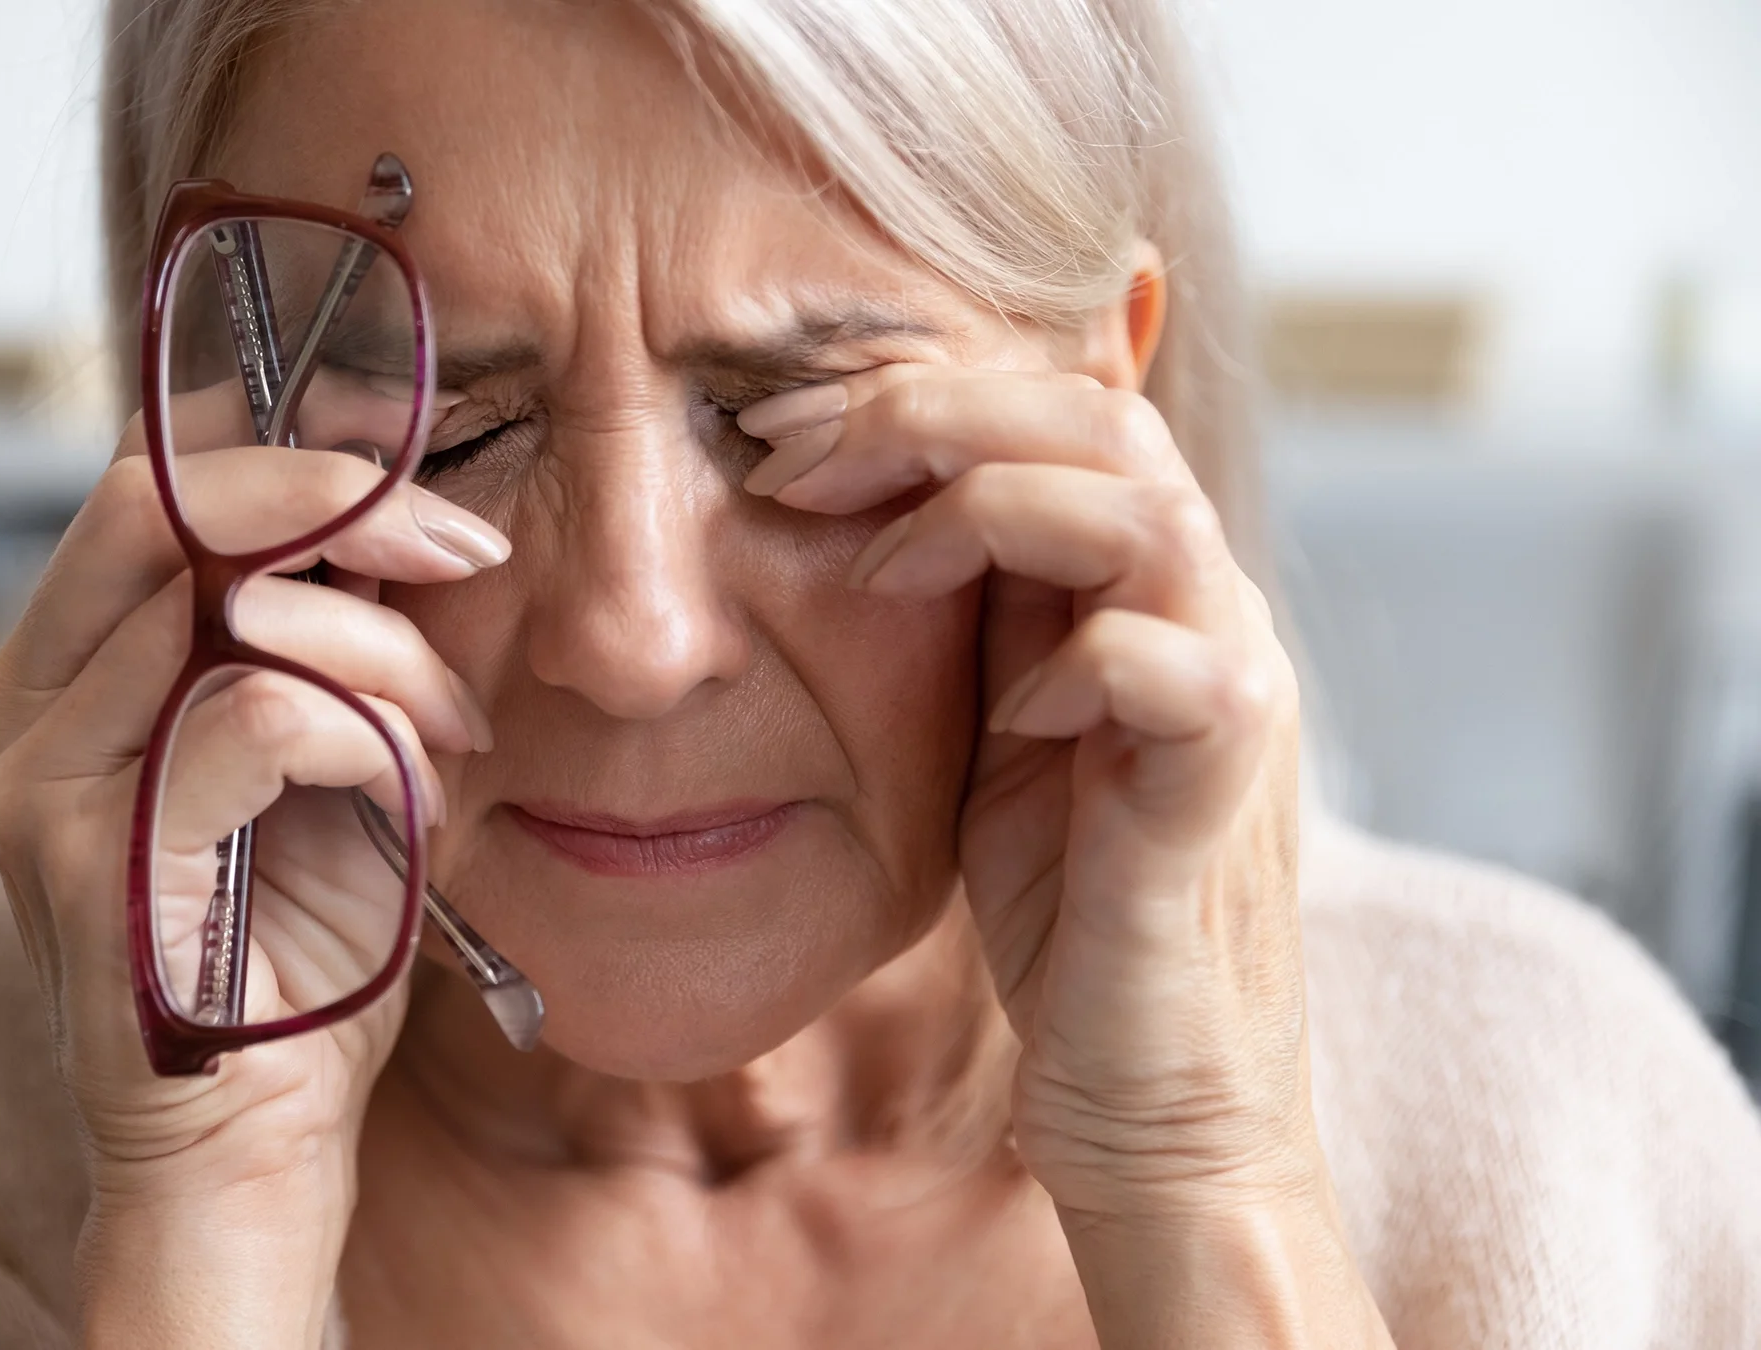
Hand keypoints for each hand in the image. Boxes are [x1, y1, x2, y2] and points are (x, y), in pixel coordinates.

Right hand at [0, 387, 505, 1343]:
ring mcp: (35, 780)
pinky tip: (414, 798)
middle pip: (157, 498)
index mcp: (62, 671)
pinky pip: (259, 712)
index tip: (409, 468)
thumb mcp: (330, 754)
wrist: (254, 1150)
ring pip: (226, 602)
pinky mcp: (87, 855)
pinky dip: (370, 733)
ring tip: (450, 733)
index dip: (284, 447)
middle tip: (462, 548)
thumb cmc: (296, 953)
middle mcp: (17, 708)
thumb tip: (403, 500)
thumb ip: (333, 633)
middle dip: (338, 500)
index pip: (148, 482)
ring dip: (385, 651)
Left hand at [742, 367, 1386, 1346]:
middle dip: (927, 413)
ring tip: (872, 564)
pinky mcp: (1222, 786)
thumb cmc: (1067, 905)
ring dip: (985, 508)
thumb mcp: (995, 725)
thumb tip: (867, 497)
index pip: (1059, 405)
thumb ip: (976, 608)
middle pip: (1098, 417)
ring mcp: (1231, 689)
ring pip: (1142, 509)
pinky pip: (1171, 668)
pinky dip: (1075, 661)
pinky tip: (1007, 710)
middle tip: (790, 456)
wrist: (1152, 1087)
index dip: (918, 393)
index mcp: (1149, 581)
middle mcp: (1208, 608)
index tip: (779, 430)